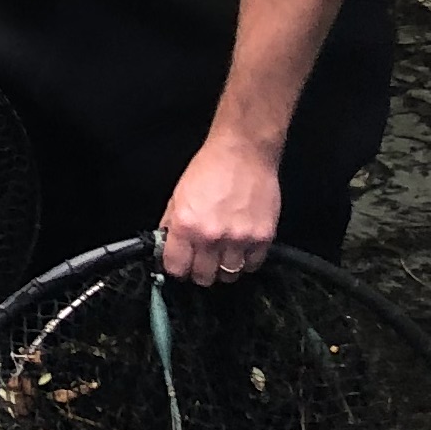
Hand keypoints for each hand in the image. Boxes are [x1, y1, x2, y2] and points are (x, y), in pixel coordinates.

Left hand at [157, 134, 281, 285]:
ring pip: (229, 275)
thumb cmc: (210, 168)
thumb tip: (167, 246)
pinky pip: (253, 265)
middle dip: (200, 271)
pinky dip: (247, 260)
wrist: (243, 152)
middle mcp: (211, 236)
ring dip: (224, 267)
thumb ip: (171, 224)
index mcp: (186, 225)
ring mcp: (239, 239)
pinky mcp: (263, 237)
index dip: (178, 268)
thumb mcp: (178, 194)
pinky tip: (241, 247)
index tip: (182, 264)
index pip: (176, 268)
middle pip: (203, 277)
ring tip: (224, 252)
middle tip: (203, 259)